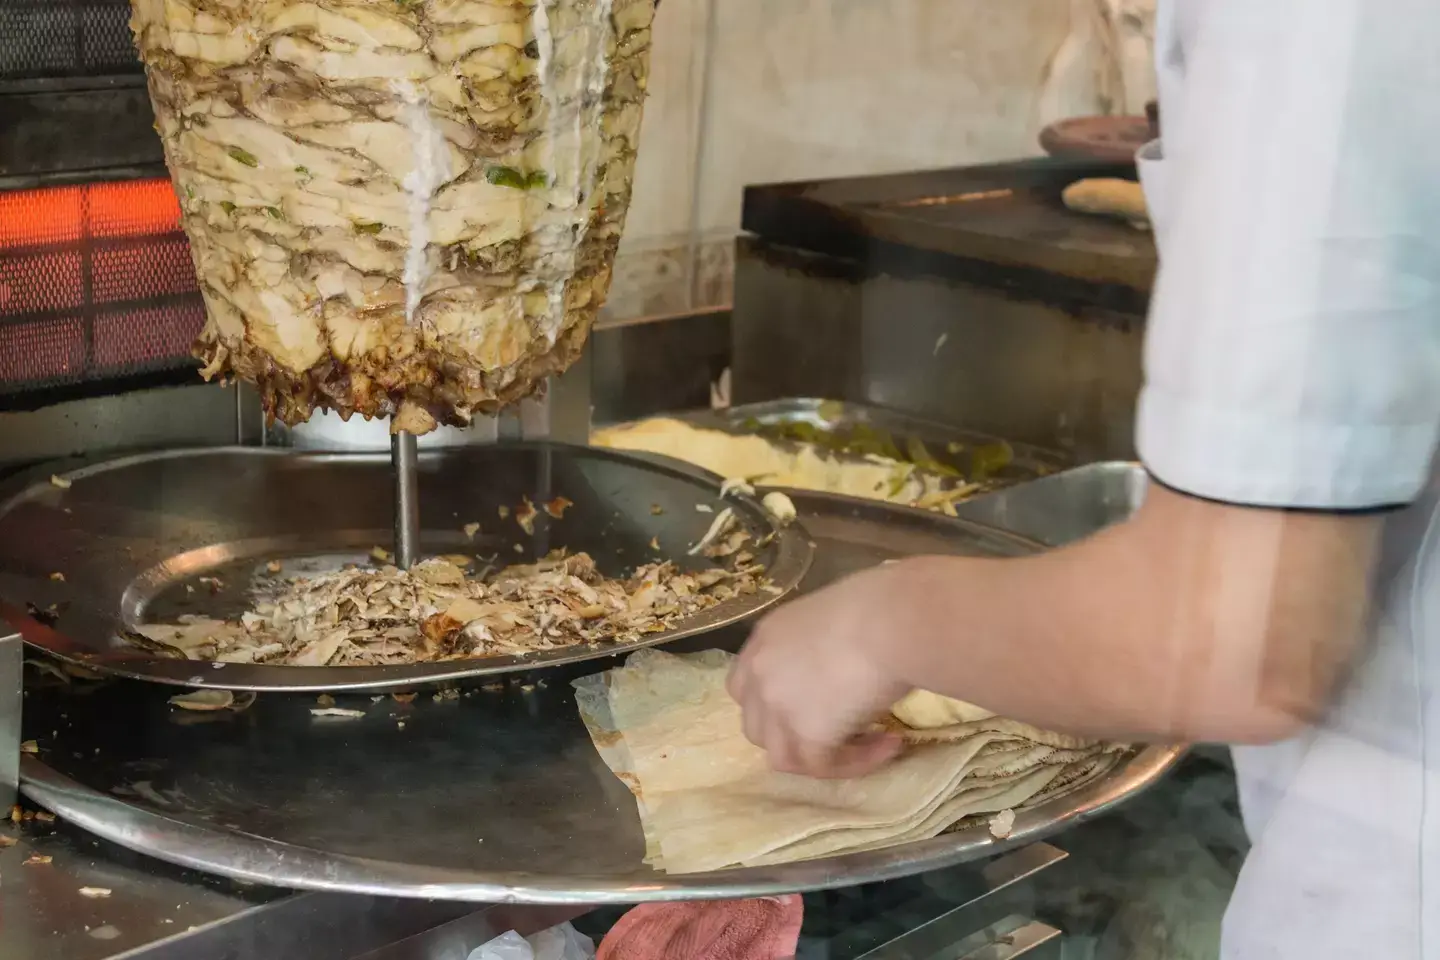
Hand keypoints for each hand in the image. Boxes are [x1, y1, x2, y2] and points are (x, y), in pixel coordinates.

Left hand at [727, 563, 915, 778]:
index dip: (772, 704)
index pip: (745, 685)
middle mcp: (760, 671)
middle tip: (841, 728)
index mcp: (766, 638)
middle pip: (756, 725)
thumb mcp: (835, 619)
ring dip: (825, 757)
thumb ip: (823, 649)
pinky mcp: (806, 734)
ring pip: (783, 755)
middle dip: (794, 735)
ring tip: (870, 743)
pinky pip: (824, 766)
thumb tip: (847, 670)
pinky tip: (891, 744)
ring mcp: (777, 705)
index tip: (814, 705)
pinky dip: (858, 762)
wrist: (892, 621)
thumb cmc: (881, 605)